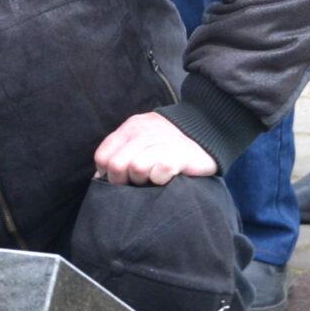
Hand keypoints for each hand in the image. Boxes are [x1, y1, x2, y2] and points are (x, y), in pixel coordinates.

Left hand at [93, 111, 218, 184]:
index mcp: (131, 128)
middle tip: (138, 182)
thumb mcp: (142, 139)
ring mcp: (161, 142)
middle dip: (123, 181)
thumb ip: (122, 152)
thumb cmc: (170, 143)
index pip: (103, 156)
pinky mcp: (179, 155)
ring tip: (153, 178)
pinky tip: (167, 177)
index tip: (122, 179)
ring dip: (143, 180)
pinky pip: (159, 172)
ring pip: (136, 169)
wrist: (209, 128)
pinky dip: (160, 180)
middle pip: (116, 166)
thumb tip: (99, 177)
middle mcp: (143, 132)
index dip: (107, 174)